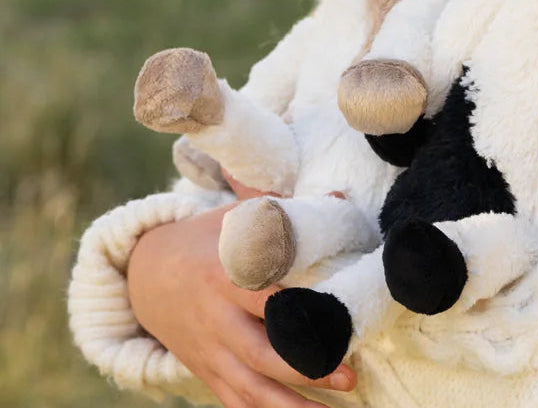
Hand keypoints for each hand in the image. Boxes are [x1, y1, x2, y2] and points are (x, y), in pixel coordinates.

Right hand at [128, 204, 356, 407]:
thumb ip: (283, 211)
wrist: (142, 275)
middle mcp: (217, 321)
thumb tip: (339, 196)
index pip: (268, 300)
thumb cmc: (202, 240)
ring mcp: (210, 352)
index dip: (301, 316)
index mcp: (226, 278)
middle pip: (263, 354)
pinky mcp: (206, 372)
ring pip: (252, 390)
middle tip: (350, 375)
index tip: (339, 324)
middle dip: (307, 370)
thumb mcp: (233, 217)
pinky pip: (236, 403)